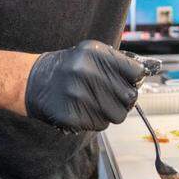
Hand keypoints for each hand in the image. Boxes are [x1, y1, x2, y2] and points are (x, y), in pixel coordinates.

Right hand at [25, 40, 146, 132]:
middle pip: (130, 98)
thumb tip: (144, 75)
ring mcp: (77, 96)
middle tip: (113, 95)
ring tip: (97, 102)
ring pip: (117, 115)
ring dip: (111, 111)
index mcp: (94, 54)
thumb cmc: (70, 67)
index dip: (135, 79)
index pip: (136, 73)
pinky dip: (96, 120)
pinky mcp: (70, 116)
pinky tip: (85, 109)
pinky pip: (100, 125)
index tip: (130, 81)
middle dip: (124, 99)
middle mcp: (86, 73)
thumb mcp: (91, 53)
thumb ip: (117, 63)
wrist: (33, 81)